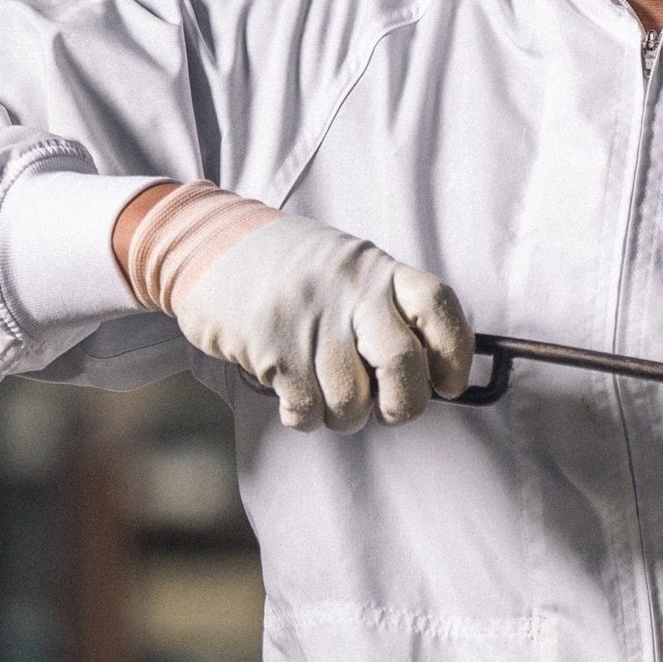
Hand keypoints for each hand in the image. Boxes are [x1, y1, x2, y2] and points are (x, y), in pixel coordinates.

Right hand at [158, 202, 473, 431]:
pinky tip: (296, 399)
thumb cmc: (291, 270)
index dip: (455, 354)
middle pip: (403, 363)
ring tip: (330, 399)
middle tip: (393, 410)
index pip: (437, 307)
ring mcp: (309, 320)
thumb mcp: (349, 269)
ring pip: (352, 399)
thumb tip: (431, 376)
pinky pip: (307, 409)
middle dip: (405, 404)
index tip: (450, 383)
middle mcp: (349, 292)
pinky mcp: (269, 348)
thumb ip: (389, 309)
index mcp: (378, 270)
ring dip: (345, 416)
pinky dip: (306, 418)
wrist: (207, 244)